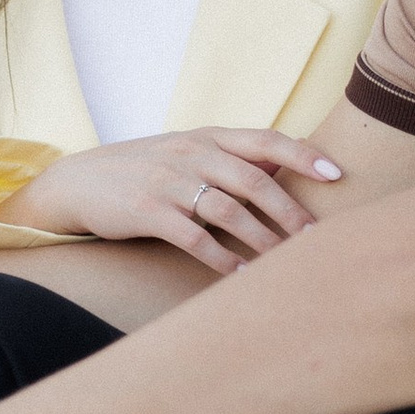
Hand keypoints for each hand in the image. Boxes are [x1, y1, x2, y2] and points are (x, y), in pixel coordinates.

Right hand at [7, 127, 341, 272]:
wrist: (77, 182)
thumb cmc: (142, 171)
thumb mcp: (185, 153)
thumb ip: (230, 159)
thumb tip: (286, 171)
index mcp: (206, 137)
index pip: (265, 140)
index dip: (304, 155)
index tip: (337, 175)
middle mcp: (191, 154)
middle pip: (253, 179)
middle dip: (290, 210)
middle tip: (318, 237)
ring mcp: (168, 181)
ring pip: (228, 210)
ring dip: (262, 239)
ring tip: (287, 262)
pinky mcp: (147, 211)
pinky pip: (194, 237)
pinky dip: (222, 258)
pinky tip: (242, 275)